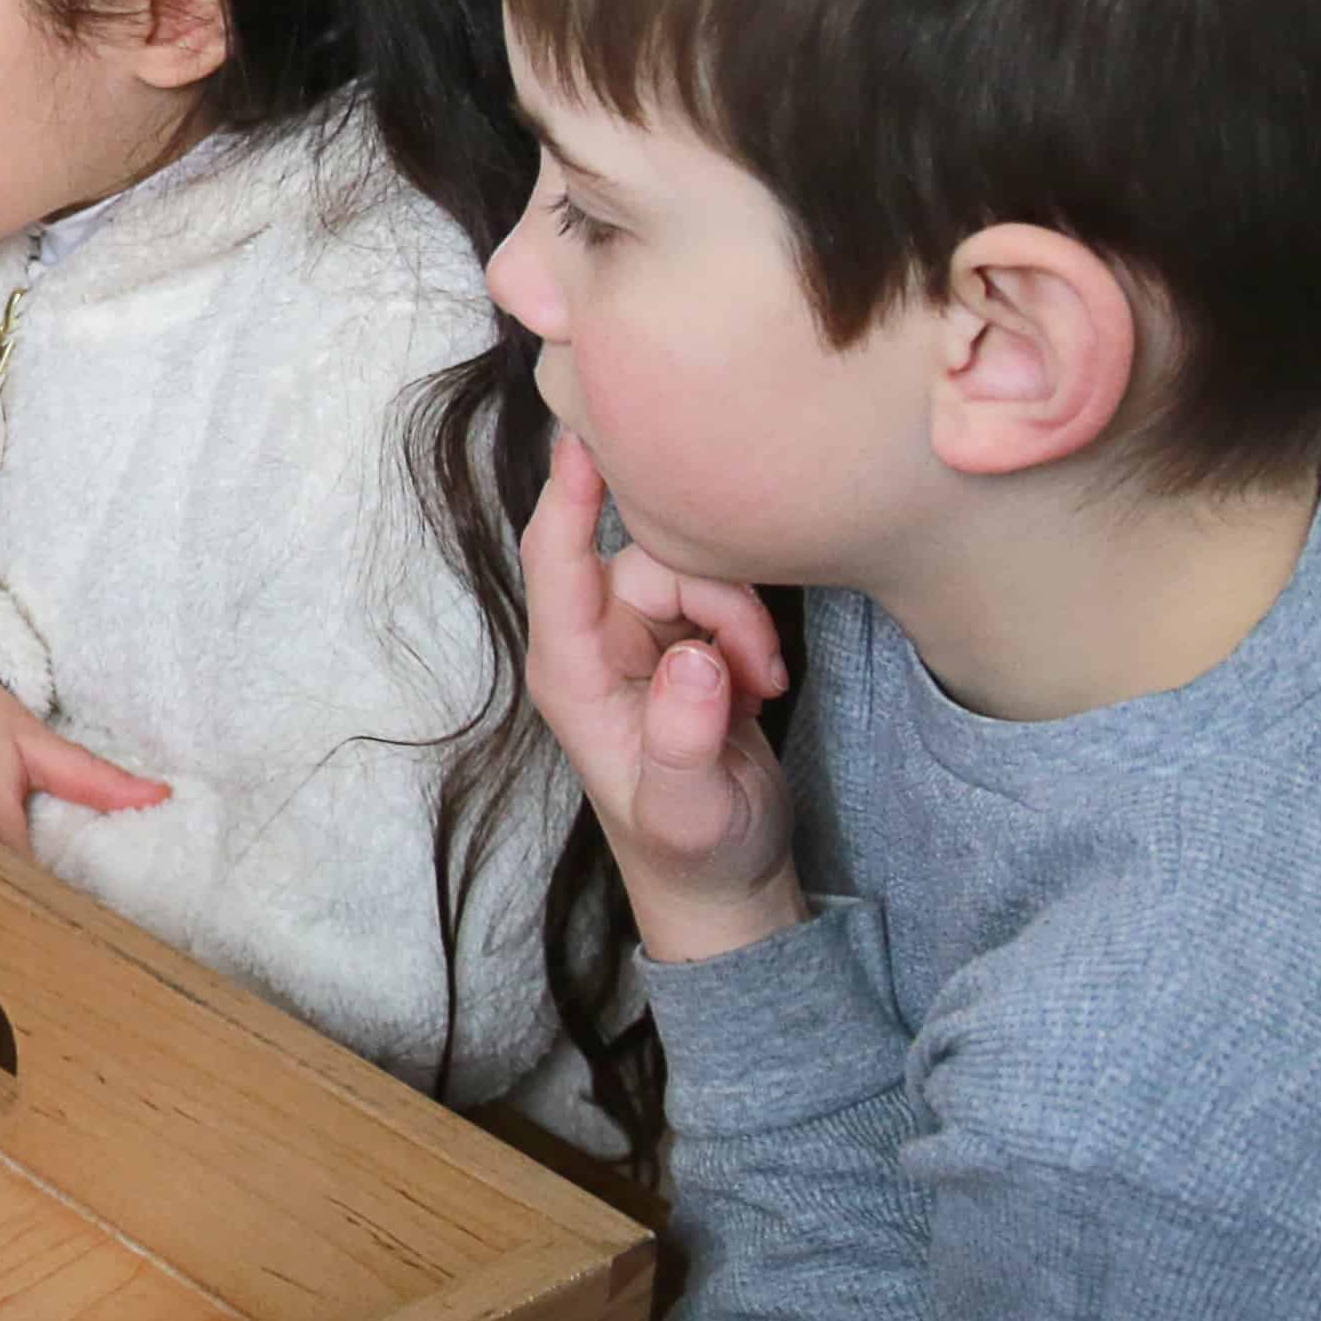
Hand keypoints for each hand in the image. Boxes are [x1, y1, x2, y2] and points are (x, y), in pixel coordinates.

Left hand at [524, 429, 800, 960]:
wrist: (724, 881)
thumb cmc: (691, 852)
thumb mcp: (688, 811)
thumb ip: (685, 736)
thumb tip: (697, 660)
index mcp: (571, 673)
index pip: (557, 564)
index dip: (570, 498)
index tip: (584, 440)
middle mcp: (596, 643)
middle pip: (653, 558)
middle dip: (718, 599)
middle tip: (756, 671)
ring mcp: (641, 638)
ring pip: (697, 572)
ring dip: (744, 621)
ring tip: (761, 687)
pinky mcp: (685, 641)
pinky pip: (723, 595)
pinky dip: (753, 632)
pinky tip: (763, 685)